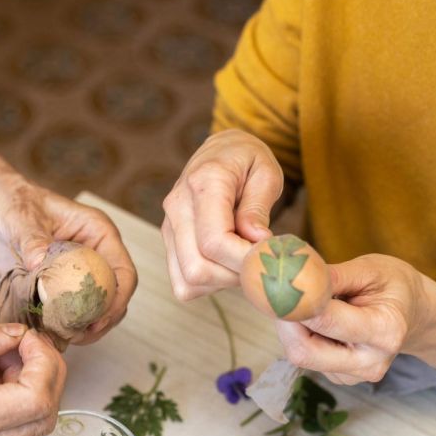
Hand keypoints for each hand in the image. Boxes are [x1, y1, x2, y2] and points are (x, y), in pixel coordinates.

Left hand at [0, 151, 135, 342]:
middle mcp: (94, 254)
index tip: (98, 319)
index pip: (123, 272)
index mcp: (97, 232)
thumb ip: (32, 239)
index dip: (117, 300)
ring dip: (85, 326)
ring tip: (65, 338)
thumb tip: (39, 261)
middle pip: (114, 296)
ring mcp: (77, 272)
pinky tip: (50, 334)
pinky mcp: (58, 286)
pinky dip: (64, 324)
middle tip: (80, 335)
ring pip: (96, 307)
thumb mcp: (20, 218)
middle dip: (102, 319)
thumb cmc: (9, 202)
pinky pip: (70, 311)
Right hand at [0, 318, 65, 435]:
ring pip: (29, 427)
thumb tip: (13, 333)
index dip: (44, 363)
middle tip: (21, 342)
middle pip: (43, 419)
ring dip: (30, 385)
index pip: (35, 401)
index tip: (26, 336)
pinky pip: (5, 430)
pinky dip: (12, 398)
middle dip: (46, 374)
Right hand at [162, 129, 284, 300]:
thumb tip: (256, 241)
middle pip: (197, 267)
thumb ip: (259, 207)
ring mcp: (168, 226)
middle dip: (234, 274)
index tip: (268, 256)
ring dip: (222, 281)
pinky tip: (225, 264)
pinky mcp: (168, 242)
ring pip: (188, 280)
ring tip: (242, 259)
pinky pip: (183, 283)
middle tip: (257, 261)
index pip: (214, 241)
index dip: (243, 259)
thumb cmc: (247, 161)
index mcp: (204, 183)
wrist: (221, 151)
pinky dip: (208, 284)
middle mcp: (177, 206)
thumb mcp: (266, 173)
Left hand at [276, 255, 435, 384]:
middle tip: (279, 295)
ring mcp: (355, 375)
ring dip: (291, 329)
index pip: (328, 322)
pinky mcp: (340, 378)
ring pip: (301, 356)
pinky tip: (316, 320)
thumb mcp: (371, 269)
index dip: (298, 305)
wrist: (412, 313)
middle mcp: (370, 362)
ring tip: (305, 303)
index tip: (281, 286)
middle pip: (305, 352)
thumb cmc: (392, 286)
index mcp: (385, 331)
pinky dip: (301, 336)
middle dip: (285, 323)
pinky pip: (307, 358)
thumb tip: (296, 278)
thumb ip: (334, 276)